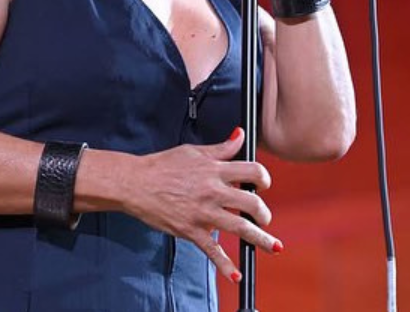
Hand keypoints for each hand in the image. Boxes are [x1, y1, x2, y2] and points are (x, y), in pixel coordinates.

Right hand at [125, 128, 281, 280]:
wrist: (136, 183)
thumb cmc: (163, 166)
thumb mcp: (195, 152)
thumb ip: (222, 148)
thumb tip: (241, 135)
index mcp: (215, 170)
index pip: (253, 172)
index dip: (264, 178)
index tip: (263, 185)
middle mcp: (213, 191)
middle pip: (252, 203)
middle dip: (264, 213)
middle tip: (264, 217)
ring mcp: (203, 213)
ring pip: (240, 228)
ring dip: (260, 238)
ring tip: (273, 245)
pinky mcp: (191, 230)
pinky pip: (212, 250)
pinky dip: (225, 265)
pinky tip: (236, 274)